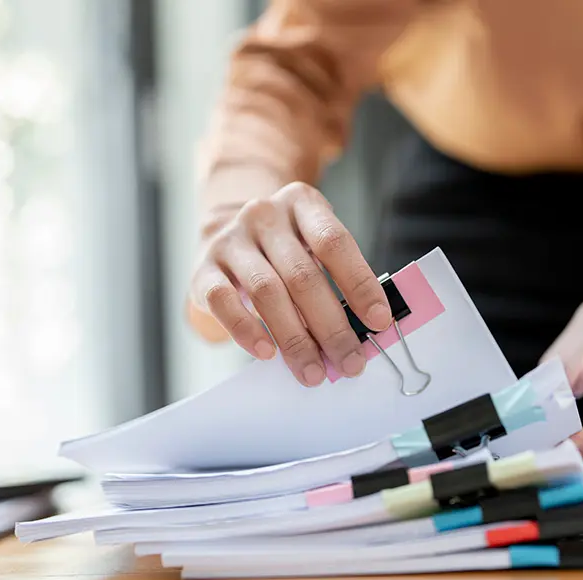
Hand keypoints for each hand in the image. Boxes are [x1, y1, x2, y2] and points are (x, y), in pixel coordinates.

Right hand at [187, 182, 393, 386]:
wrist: (226, 233)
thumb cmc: (283, 248)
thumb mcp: (312, 245)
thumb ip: (336, 278)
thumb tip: (363, 331)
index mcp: (301, 204)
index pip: (335, 242)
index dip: (360, 283)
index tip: (380, 321)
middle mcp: (264, 216)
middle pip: (302, 275)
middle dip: (331, 326)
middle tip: (349, 362)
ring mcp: (230, 240)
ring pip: (266, 292)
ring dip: (294, 338)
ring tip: (313, 371)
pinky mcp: (203, 269)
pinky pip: (222, 301)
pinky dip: (245, 330)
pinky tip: (266, 352)